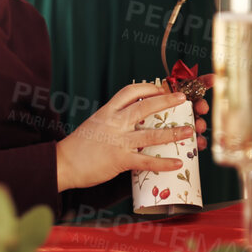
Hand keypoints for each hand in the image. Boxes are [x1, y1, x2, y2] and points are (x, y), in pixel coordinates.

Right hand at [56, 82, 195, 190]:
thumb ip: (113, 119)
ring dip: (173, 132)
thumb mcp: (95, 123)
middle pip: (144, 107)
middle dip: (166, 101)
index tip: (161, 87)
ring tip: (189, 131)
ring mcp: (118, 141)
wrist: (62, 163)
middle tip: (182, 98)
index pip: (129, 91)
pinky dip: (163, 162)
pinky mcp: (119, 160)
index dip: (148, 87)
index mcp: (107, 111)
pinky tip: (177, 163)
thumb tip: (132, 118)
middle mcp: (114, 122)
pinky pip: (146, 160)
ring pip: (151, 133)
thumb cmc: (78, 145)